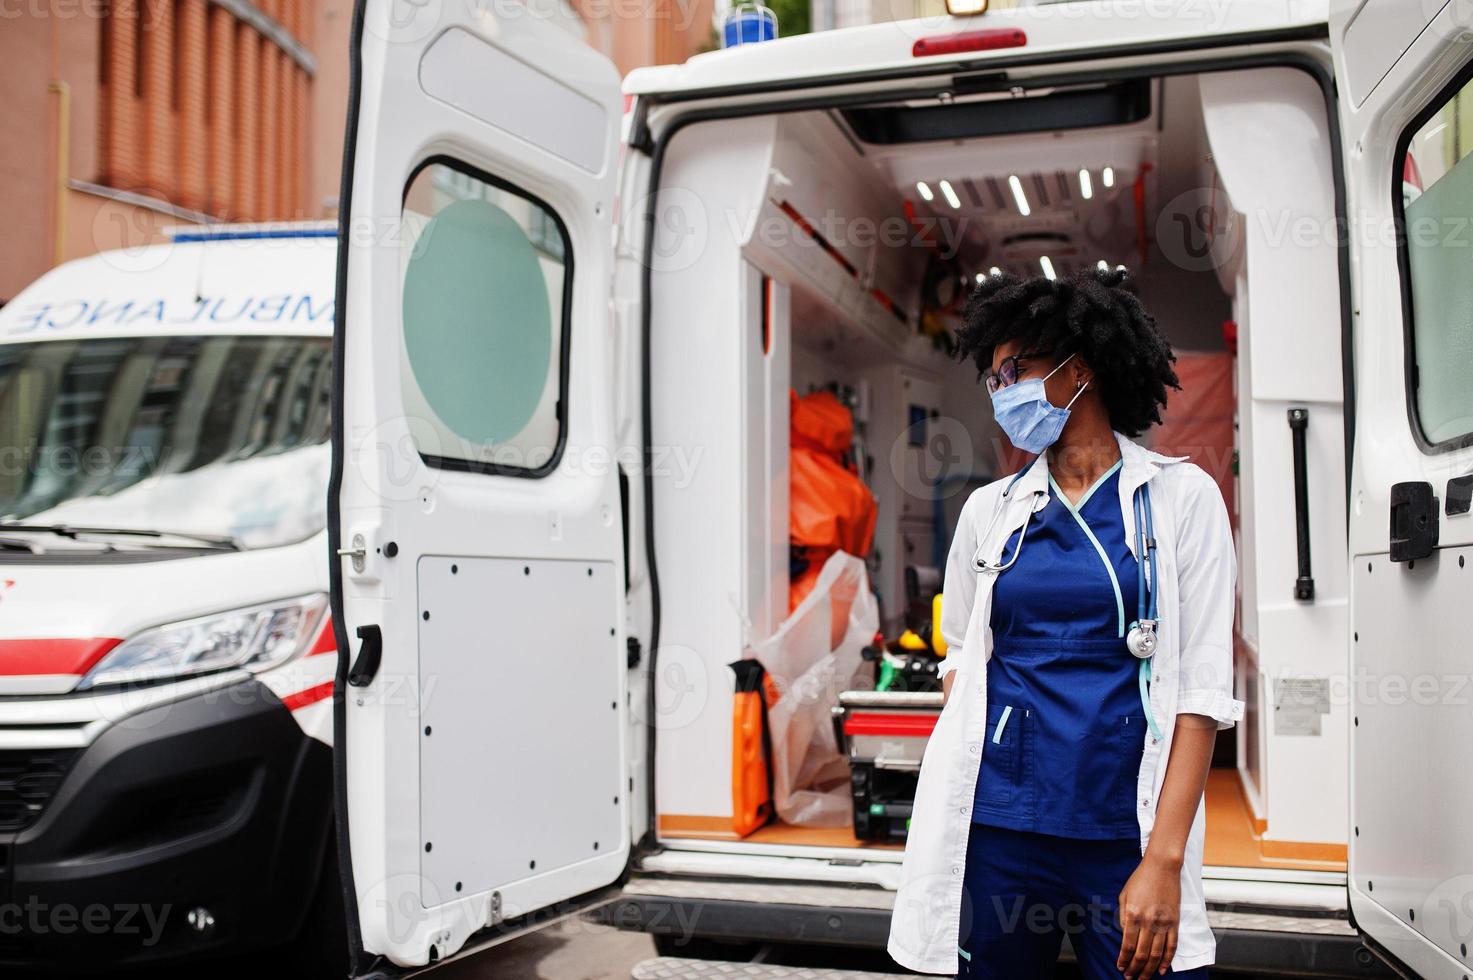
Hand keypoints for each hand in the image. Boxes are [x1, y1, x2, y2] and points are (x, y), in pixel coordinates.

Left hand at [1116, 852, 1180, 977]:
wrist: (1162, 867)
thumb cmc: (1140, 879)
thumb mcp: (1124, 895)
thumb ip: (1123, 917)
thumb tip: (1125, 936)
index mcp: (1133, 914)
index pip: (1127, 945)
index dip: (1124, 960)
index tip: (1120, 968)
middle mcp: (1149, 922)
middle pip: (1142, 953)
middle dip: (1135, 969)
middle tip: (1130, 978)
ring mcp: (1163, 923)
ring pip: (1157, 954)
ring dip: (1149, 969)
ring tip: (1144, 978)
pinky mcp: (1175, 922)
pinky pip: (1172, 946)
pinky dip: (1167, 960)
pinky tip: (1162, 969)